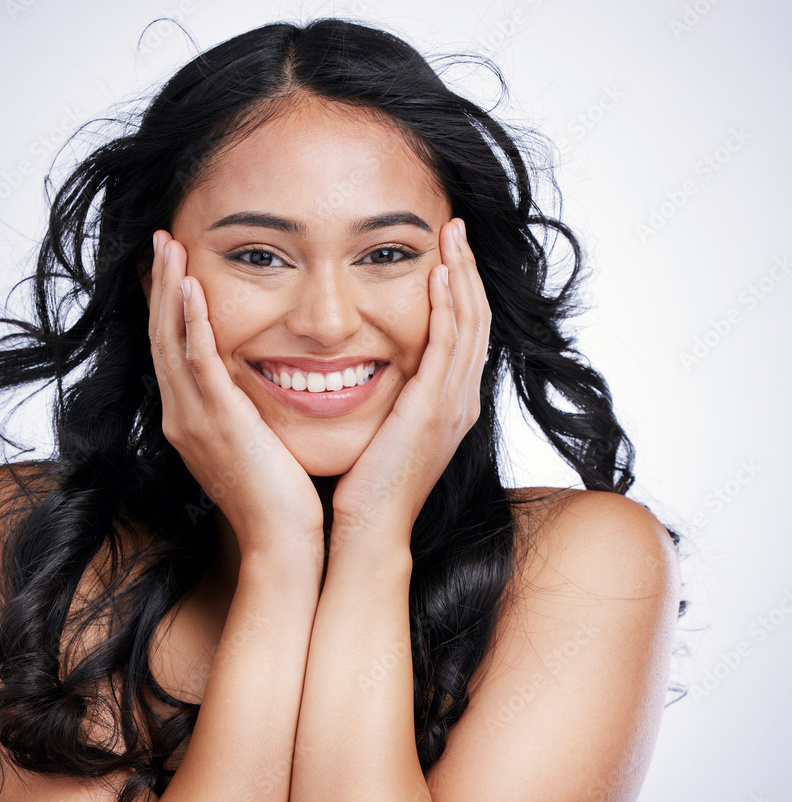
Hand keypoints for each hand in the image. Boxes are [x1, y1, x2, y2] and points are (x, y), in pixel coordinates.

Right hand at [148, 230, 324, 555]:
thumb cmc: (278, 497)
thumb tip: (258, 385)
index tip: (173, 266)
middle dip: (161, 285)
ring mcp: (194, 420)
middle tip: (163, 239)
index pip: (172, 349)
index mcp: (190, 419)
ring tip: (170, 246)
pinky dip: (191, 324)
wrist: (281, 543)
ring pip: (171, 342)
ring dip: (169, 290)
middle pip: (161, 337)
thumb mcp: (254, 444)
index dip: (168, 305)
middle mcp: (181, 416)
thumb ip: (244, 412)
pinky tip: (191, 288)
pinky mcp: (217, 422)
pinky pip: (198, 364)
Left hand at [330, 218, 490, 549]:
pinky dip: (448, 308)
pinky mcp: (432, 412)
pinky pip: (447, 348)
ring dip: (462, 276)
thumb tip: (365, 367)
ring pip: (469, 326)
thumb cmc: (368, 487)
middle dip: (467, 271)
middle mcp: (460, 402)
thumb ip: (388, 398)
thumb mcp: (384, 432)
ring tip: (451, 235)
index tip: (445, 252)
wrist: (369, 533)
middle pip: (476, 320)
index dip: (460, 290)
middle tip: (455, 228)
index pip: (465, 334)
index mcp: (450, 406)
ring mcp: (452, 407)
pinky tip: (438, 276)